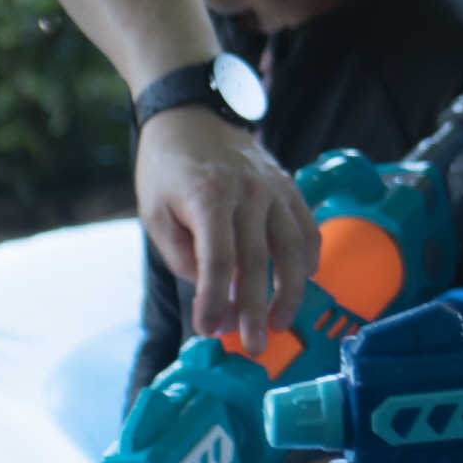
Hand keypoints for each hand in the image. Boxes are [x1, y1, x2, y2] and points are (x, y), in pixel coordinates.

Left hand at [135, 105, 315, 348]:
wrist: (192, 116)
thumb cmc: (168, 168)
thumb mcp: (154, 212)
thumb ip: (182, 255)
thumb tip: (214, 292)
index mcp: (207, 195)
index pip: (217, 259)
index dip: (213, 299)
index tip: (208, 329)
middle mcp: (247, 191)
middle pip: (257, 261)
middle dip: (253, 310)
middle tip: (253, 347)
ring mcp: (274, 187)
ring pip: (293, 248)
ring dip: (289, 293)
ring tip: (280, 324)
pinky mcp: (289, 187)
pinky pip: (308, 228)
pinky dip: (308, 260)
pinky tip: (301, 284)